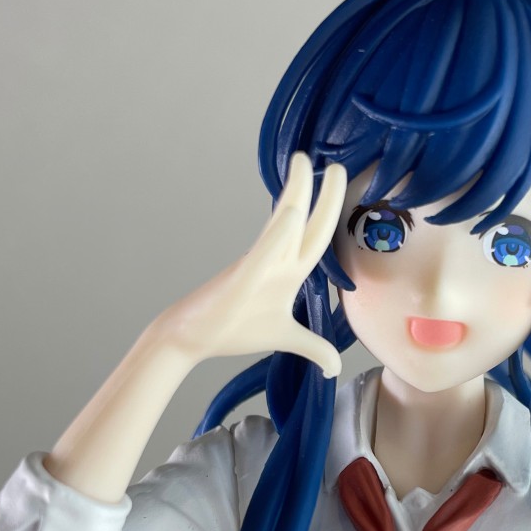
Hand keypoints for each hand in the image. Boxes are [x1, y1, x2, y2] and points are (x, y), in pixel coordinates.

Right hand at [157, 151, 346, 377]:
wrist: (191, 337)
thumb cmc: (234, 329)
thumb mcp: (286, 338)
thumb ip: (312, 346)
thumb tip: (334, 366)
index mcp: (289, 271)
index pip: (318, 234)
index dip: (331, 208)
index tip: (339, 180)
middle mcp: (276, 262)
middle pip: (306, 222)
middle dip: (323, 193)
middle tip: (336, 164)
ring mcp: (258, 268)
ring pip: (283, 226)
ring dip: (296, 195)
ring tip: (303, 164)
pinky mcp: (241, 280)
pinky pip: (263, 252)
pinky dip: (278, 233)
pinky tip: (293, 212)